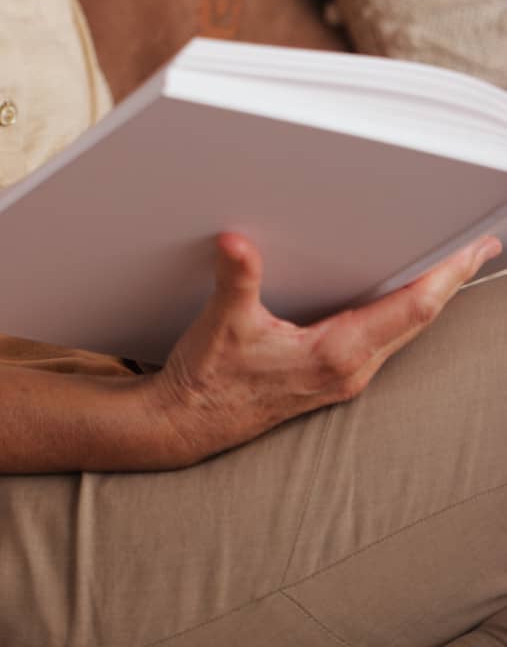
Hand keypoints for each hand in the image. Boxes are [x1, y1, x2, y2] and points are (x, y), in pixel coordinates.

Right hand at [143, 230, 502, 468]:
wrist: (188, 423)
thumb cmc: (209, 382)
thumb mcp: (222, 323)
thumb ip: (236, 279)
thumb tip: (237, 243)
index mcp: (336, 355)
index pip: (410, 310)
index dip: (445, 277)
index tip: (472, 250)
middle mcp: (350, 369)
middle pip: (418, 319)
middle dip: (451, 281)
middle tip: (478, 246)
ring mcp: (344, 375)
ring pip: (404, 331)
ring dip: (430, 296)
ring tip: (450, 265)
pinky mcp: (331, 375)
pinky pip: (384, 338)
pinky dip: (403, 310)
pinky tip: (400, 295)